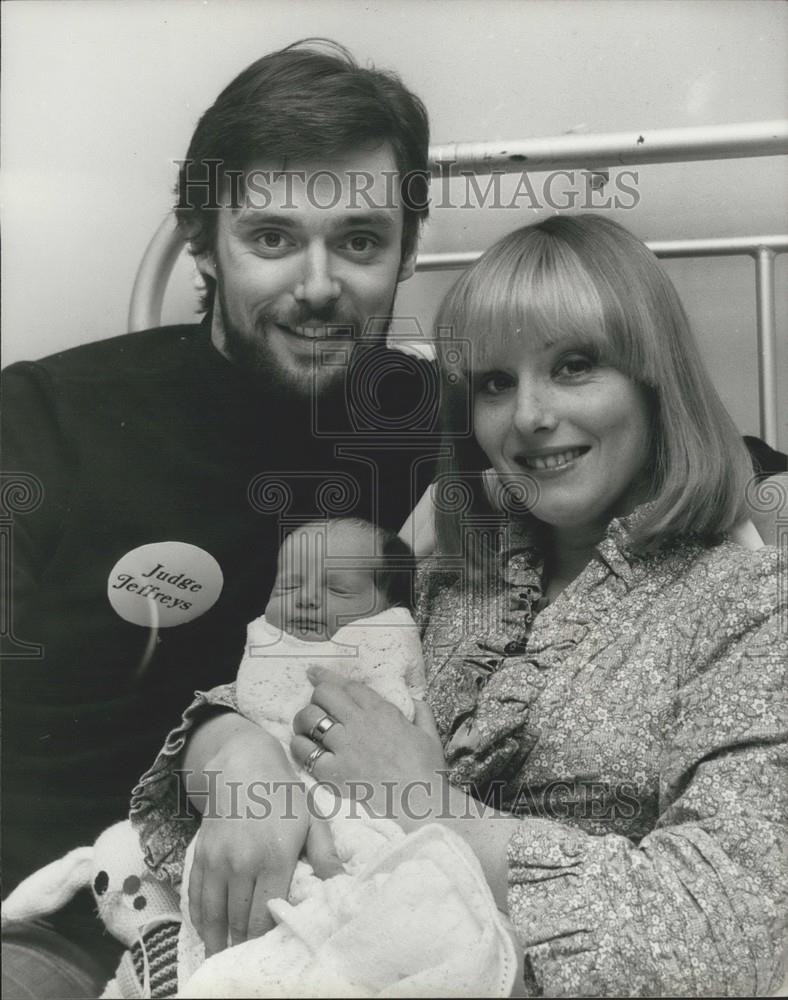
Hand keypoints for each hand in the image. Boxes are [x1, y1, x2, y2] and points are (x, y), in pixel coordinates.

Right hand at [187, 728, 341, 955]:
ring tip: (222, 956)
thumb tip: (341, 884)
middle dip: (242, 943)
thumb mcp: (312, 818)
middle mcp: (242, 863)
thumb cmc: (284, 793)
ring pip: (214, 912)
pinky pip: (196, 894)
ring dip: (217, 938)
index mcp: (274, 857)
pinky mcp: (201, 854)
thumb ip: (324, 854)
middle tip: (245, 961)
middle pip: (239, 918)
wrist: (243, 764)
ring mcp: (217, 859)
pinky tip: (207, 930)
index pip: (265, 913)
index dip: (264, 938)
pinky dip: (200, 917)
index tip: (268, 952)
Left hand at [290, 667, 446, 821]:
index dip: (327, 677)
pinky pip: (304, 750)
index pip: (348, 685)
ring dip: (304, 719)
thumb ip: (422, 714)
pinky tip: (304, 749)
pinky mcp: (332, 771)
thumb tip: (416, 701)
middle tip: (316, 707)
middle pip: (324, 694)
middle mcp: (360, 723)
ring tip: (305, 728)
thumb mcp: (430, 736)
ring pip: (310, 717)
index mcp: (382, 711)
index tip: (313, 673)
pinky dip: (300, 746)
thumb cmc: (427, 773)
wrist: (420, 805)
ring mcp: (344, 746)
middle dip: (316, 696)